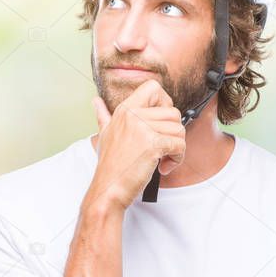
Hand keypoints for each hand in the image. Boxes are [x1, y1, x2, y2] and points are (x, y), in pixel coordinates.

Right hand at [87, 80, 186, 210]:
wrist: (108, 189)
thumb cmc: (110, 165)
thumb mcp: (104, 135)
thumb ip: (103, 116)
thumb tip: (96, 101)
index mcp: (124, 110)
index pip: (153, 87)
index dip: (164, 102)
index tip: (159, 122)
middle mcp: (132, 115)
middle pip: (174, 112)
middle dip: (174, 133)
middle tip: (163, 148)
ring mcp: (142, 129)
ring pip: (179, 130)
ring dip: (177, 148)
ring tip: (162, 159)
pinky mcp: (152, 145)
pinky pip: (180, 145)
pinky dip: (177, 159)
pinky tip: (164, 167)